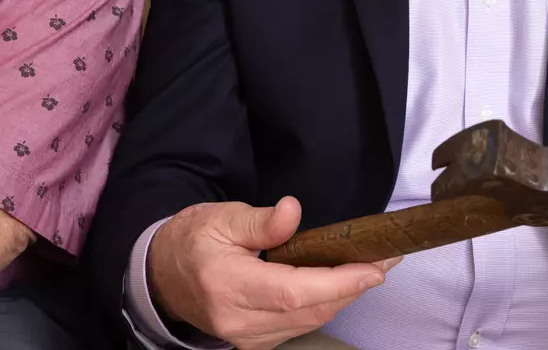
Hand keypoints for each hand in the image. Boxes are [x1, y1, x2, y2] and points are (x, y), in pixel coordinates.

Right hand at [147, 197, 397, 349]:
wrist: (162, 277)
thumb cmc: (192, 240)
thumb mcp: (221, 217)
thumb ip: (260, 220)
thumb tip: (293, 211)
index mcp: (228, 285)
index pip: (293, 292)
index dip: (339, 282)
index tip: (374, 267)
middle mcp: (238, 321)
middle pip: (309, 311)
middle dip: (352, 287)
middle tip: (385, 259)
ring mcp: (246, 338)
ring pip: (309, 322)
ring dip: (343, 297)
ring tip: (369, 268)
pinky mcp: (254, 342)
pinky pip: (299, 327)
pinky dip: (323, 306)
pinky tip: (338, 284)